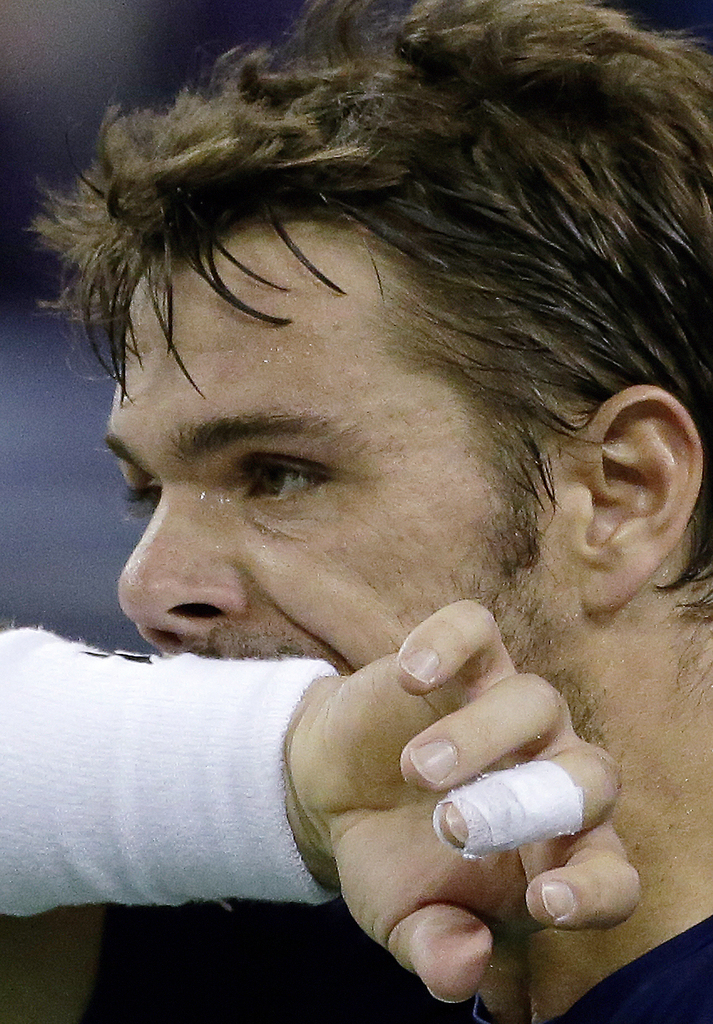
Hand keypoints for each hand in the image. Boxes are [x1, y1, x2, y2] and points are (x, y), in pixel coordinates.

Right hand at [286, 601, 638, 1002]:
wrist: (334, 792)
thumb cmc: (388, 860)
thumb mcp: (405, 922)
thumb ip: (438, 953)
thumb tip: (465, 967)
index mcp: (553, 853)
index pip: (612, 873)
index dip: (594, 891)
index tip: (544, 903)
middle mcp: (549, 773)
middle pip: (592, 777)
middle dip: (532, 803)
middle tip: (453, 826)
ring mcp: (508, 709)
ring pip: (535, 700)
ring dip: (480, 736)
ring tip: (417, 770)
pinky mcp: (463, 659)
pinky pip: (476, 629)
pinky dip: (448, 642)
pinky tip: (411, 675)